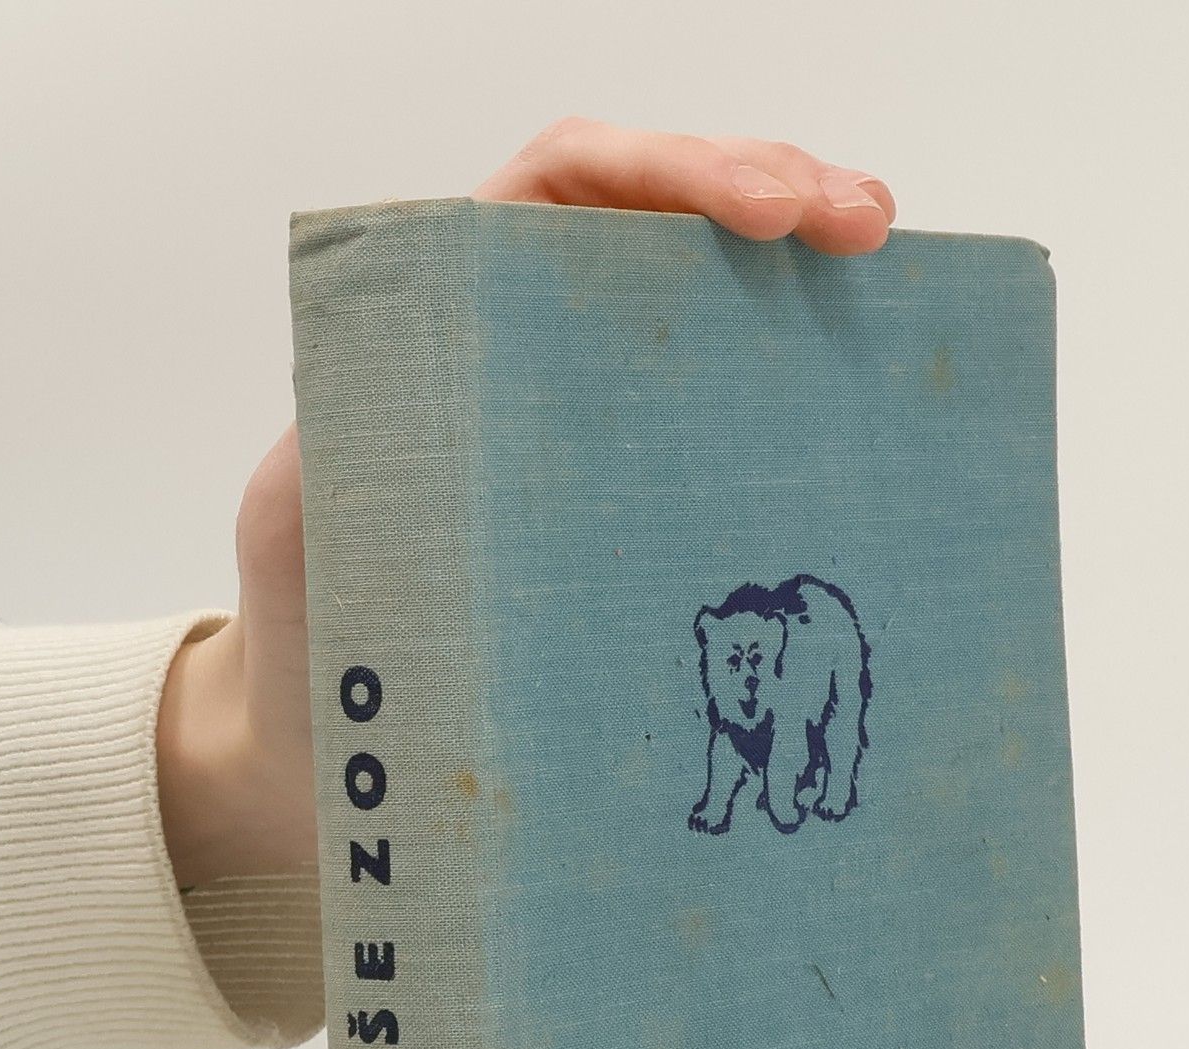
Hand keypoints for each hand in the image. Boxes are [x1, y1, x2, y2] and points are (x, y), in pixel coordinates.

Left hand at [158, 120, 895, 889]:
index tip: (760, 217)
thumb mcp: (308, 522)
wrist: (341, 737)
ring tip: (879, 254)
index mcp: (452, 313)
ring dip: (804, 256)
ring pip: (711, 287)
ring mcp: (597, 406)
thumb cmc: (316, 628)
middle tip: (862, 228)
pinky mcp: (641, 480)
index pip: (564, 184)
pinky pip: (731, 398)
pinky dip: (800, 367)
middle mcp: (534, 334)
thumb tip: (425, 403)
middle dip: (771, 188)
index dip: (667, 171)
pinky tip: (863, 365)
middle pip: (662, 210)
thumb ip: (356, 449)